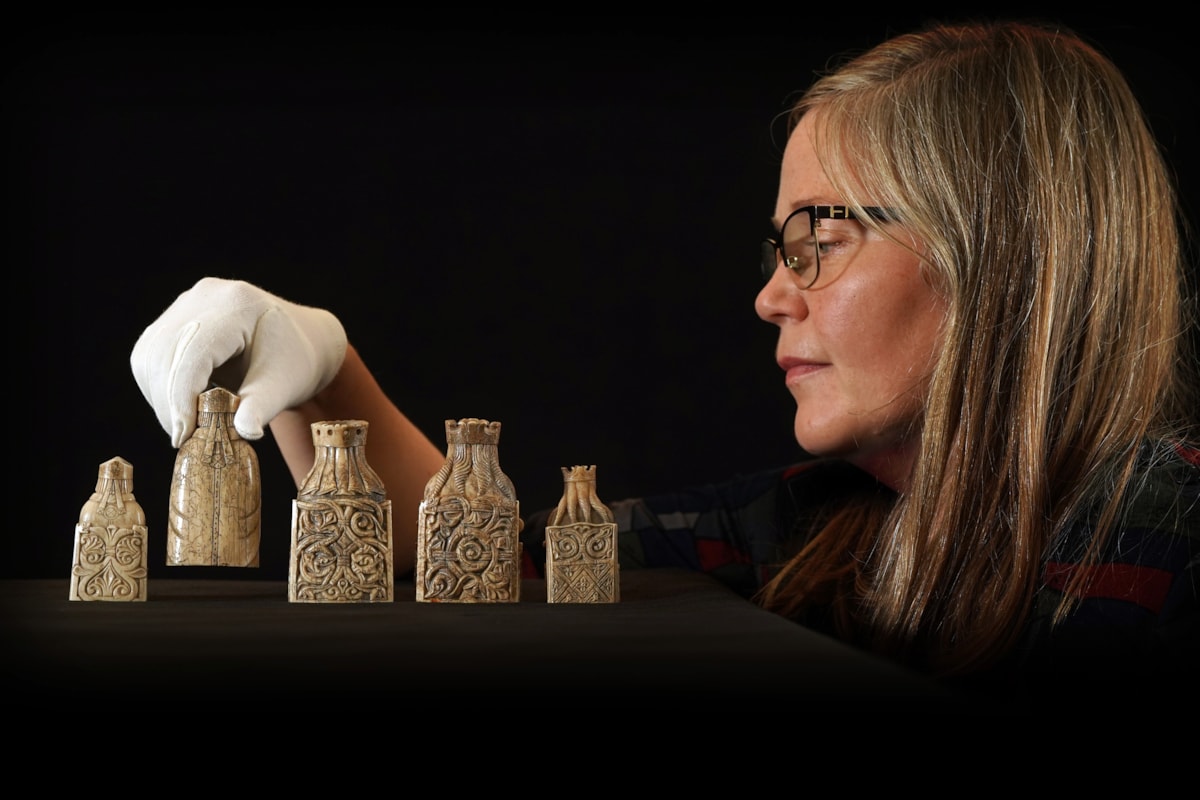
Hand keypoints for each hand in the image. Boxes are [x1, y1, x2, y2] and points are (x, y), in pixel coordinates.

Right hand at [130, 277, 347, 446]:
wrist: (301, 340)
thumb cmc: (296, 361)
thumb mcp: (285, 385)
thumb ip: (262, 407)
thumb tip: (245, 432)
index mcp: (238, 305)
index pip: (194, 351)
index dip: (182, 396)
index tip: (184, 435)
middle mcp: (205, 296)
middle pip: (165, 353)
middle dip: (169, 403)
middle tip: (185, 439)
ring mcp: (186, 304)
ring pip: (150, 356)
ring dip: (161, 398)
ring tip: (188, 426)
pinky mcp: (175, 319)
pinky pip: (151, 356)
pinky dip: (161, 388)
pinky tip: (184, 407)